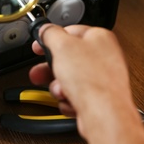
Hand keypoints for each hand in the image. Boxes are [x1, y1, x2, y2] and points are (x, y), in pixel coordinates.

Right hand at [29, 24, 143, 143]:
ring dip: (59, 85)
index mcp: (100, 37)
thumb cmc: (92, 79)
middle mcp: (104, 56)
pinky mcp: (99, 96)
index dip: (51, 37)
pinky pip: (76, 94)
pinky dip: (69, 98)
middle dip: (51, 67)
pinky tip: (70, 99)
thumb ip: (51, 33)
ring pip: (70, 77)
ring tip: (59, 89)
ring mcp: (102, 77)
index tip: (39, 44)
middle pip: (68, 57)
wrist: (104, 114)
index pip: (70, 31)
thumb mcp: (62, 46)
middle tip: (40, 71)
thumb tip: (46, 29)